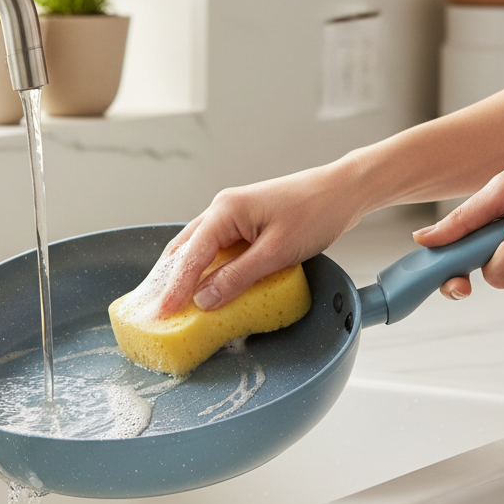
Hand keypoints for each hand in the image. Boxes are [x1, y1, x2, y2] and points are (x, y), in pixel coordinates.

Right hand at [156, 163, 353, 315]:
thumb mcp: (276, 253)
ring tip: (175, 300)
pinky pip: (216, 247)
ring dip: (186, 273)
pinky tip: (206, 283)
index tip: (162, 313)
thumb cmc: (315, 213)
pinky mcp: (245, 222)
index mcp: (224, 211)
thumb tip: (203, 300)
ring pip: (198, 247)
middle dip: (170, 279)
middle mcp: (222, 209)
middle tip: (159, 309)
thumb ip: (237, 277)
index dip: (175, 287)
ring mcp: (233, 214)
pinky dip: (207, 267)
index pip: (190, 256)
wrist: (343, 191)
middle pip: (185, 248)